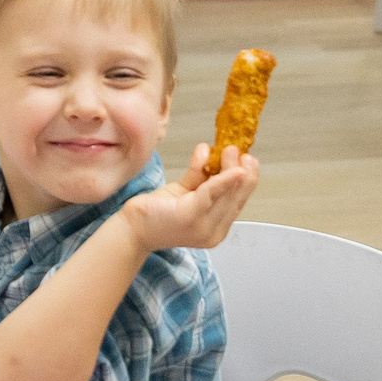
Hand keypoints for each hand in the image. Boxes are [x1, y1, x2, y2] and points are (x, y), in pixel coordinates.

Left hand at [118, 145, 259, 253]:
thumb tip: (208, 151)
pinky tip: (234, 168)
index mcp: (217, 228)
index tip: (249, 161)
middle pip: (236, 197)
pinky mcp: (190, 216)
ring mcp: (204, 227)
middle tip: (238, 149)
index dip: (247, 181)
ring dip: (230, 168)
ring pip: (226, 193)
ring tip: (230, 149)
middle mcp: (214, 231)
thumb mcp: (185, 191)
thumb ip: (199, 175)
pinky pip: (211, 193)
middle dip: (241, 170)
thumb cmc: (157, 211)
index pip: (238, 202)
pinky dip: (224, 179)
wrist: (132, 230)